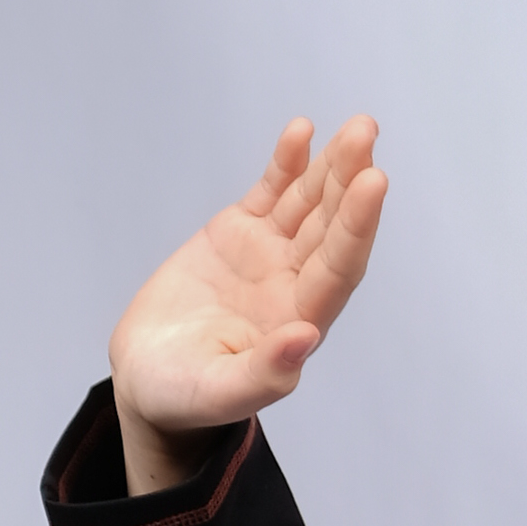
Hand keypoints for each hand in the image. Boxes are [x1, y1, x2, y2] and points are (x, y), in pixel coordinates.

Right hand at [107, 114, 386, 491]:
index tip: (373, 183)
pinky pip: (271, 194)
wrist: (153, 380)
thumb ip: (266, 374)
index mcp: (299, 323)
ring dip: (331, 166)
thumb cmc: (187, 398)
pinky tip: (303, 132)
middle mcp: (294, 286)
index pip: (338, 269)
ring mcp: (269, 257)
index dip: (356, 226)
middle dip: (350, 181)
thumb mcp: (219, 393)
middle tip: (367, 132)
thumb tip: (306, 339)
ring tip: (357, 127)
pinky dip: (287, 164)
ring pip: (308, 205)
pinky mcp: (239, 235)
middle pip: (331, 228)